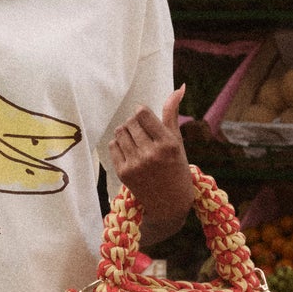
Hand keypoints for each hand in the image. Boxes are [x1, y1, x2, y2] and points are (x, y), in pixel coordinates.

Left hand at [111, 87, 186, 207]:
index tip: (145, 120)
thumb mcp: (178, 142)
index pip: (142, 114)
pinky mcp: (123, 173)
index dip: (141, 113)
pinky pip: (113, 146)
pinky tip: (130, 153)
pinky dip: (119, 145)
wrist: (170, 204)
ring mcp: (135, 164)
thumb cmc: (176, 168)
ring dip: (126, 133)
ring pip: (120, 132)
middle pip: (130, 122)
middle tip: (142, 134)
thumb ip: (172, 114)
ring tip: (136, 143)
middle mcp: (151, 154)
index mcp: (168, 144)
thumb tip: (179, 87)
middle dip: (134, 124)